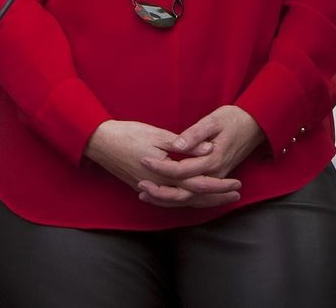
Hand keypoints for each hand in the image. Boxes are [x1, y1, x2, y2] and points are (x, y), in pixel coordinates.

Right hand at [86, 119, 240, 208]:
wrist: (99, 142)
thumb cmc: (128, 134)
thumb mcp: (157, 134)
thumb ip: (184, 144)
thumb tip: (208, 150)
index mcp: (164, 173)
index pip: (198, 184)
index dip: (219, 185)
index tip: (236, 183)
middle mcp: (159, 186)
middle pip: (193, 197)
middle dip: (216, 197)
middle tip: (235, 195)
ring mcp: (150, 189)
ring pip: (181, 201)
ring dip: (202, 201)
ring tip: (219, 199)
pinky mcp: (143, 187)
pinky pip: (168, 199)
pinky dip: (182, 201)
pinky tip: (190, 199)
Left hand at [136, 105, 260, 207]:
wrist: (256, 125)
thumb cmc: (234, 119)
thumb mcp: (214, 120)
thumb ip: (195, 134)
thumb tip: (178, 144)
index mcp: (212, 160)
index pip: (181, 170)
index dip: (161, 166)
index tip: (143, 159)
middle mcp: (215, 174)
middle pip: (184, 192)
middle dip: (161, 191)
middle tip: (140, 186)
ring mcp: (217, 179)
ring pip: (190, 199)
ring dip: (167, 199)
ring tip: (145, 195)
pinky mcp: (216, 178)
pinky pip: (197, 196)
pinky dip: (179, 199)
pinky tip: (163, 196)